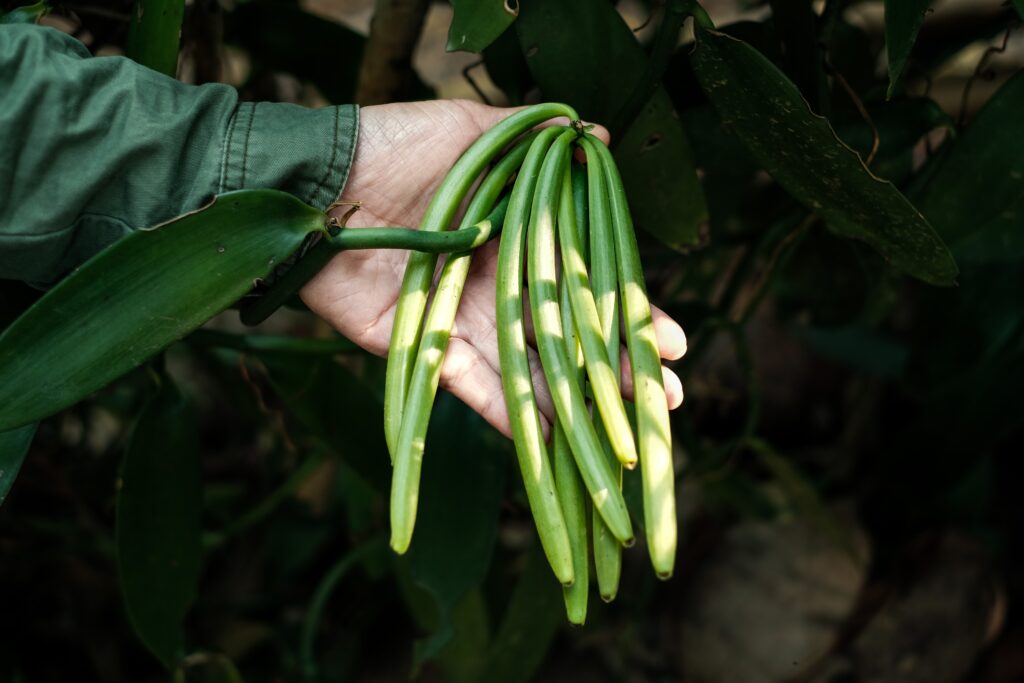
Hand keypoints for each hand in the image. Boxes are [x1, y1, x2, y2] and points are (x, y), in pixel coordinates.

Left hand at [300, 100, 686, 437]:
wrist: (319, 180)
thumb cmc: (397, 147)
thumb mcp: (473, 131)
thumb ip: (535, 136)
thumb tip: (599, 136)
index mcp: (520, 238)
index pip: (589, 282)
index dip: (630, 313)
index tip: (672, 342)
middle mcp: (501, 285)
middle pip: (571, 337)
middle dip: (620, 370)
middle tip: (666, 400)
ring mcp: (466, 322)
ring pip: (534, 371)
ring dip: (582, 403)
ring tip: (630, 429)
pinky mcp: (427, 349)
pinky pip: (477, 389)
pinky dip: (514, 418)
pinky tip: (558, 443)